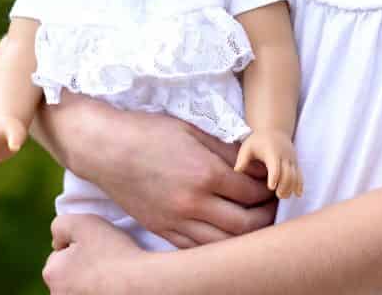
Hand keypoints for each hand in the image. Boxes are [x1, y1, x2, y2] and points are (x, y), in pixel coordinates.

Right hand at [36, 93, 277, 246]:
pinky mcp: (162, 232)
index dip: (269, 191)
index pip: (252, 193)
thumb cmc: (150, 132)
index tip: (274, 185)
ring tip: (255, 223)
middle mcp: (193, 204)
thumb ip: (225, 149)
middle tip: (272, 207)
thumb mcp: (192, 130)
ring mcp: (176, 223)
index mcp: (204, 173)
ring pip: (223, 246)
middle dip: (266, 218)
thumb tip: (252, 162)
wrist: (107, 149)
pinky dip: (217, 247)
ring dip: (245, 238)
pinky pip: (197, 250)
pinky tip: (225, 234)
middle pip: (245, 226)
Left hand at [44, 215, 153, 294]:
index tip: (96, 245)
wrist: (139, 283)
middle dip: (80, 264)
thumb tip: (58, 243)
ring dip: (88, 278)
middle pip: (67, 272)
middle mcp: (56, 294)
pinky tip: (112, 284)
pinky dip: (98, 289)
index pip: (59, 253)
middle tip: (104, 258)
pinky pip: (90, 293)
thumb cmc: (112, 252)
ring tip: (110, 272)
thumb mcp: (83, 223)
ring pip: (78, 285)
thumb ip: (60, 225)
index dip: (79, 245)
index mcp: (51, 273)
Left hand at [234, 128, 302, 198]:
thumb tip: (237, 171)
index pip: (275, 166)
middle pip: (288, 173)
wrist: (275, 130)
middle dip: (284, 186)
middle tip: (278, 195)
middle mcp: (284, 156)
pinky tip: (297, 194)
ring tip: (283, 195)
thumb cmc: (258, 141)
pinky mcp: (295, 162)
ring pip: (295, 175)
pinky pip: (300, 174)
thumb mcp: (248, 146)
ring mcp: (291, 159)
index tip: (271, 187)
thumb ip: (242, 159)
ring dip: (291, 187)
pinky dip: (300, 184)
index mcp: (271, 152)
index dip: (274, 176)